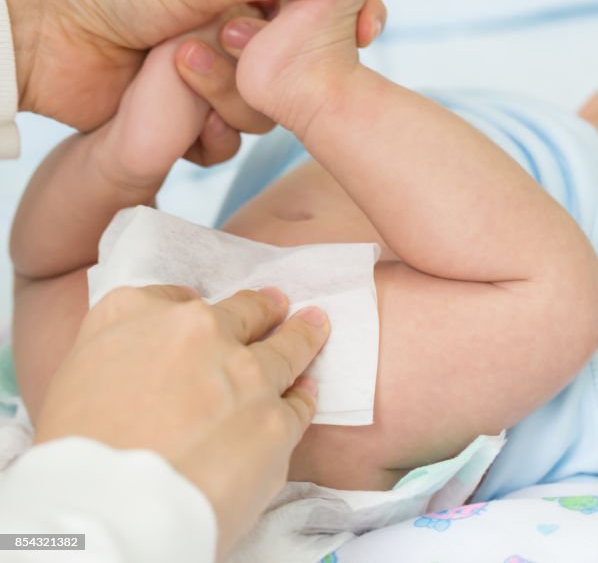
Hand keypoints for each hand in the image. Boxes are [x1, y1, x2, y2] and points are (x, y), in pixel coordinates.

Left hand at [0, 0, 385, 130]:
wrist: (37, 28)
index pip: (316, 12)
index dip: (345, 23)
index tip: (366, 31)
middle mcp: (234, 39)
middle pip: (293, 76)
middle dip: (270, 71)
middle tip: (226, 43)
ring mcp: (209, 83)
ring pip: (262, 116)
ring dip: (228, 101)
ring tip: (178, 66)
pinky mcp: (183, 125)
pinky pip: (223, 147)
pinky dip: (206, 139)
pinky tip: (178, 118)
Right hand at [33, 285, 329, 558]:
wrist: (110, 507)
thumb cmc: (75, 452)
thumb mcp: (73, 378)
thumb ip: (120, 352)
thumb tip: (152, 361)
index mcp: (135, 313)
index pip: (172, 298)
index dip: (190, 310)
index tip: (206, 315)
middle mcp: (197, 331)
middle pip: (242, 311)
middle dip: (262, 308)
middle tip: (278, 303)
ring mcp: (245, 374)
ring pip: (286, 347)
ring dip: (303, 335)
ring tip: (316, 324)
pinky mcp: (276, 419)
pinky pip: (299, 403)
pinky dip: (303, 397)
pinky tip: (308, 390)